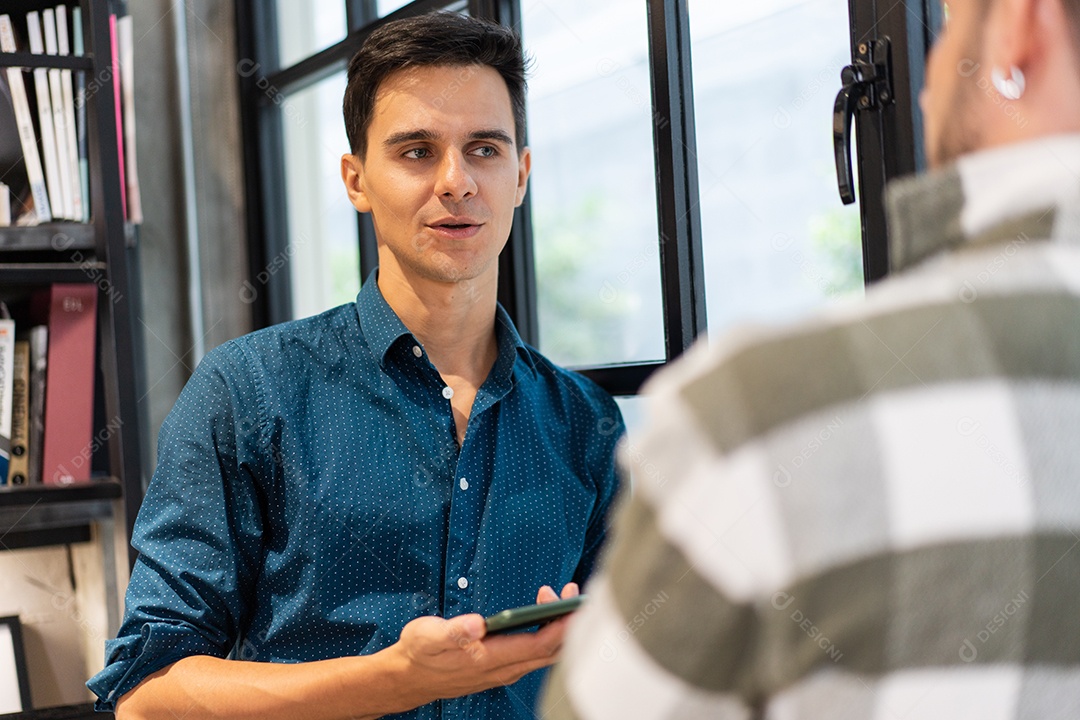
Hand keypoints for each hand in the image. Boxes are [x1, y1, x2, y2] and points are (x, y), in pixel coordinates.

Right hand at [387, 582, 579, 706]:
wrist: (408, 678)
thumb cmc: (419, 654)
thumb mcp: (427, 637)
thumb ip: (453, 632)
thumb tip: (476, 624)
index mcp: (490, 659)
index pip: (539, 645)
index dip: (560, 624)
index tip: (569, 601)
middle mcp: (503, 669)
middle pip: (551, 650)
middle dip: (567, 621)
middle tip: (569, 591)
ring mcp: (505, 670)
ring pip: (546, 653)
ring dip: (558, 626)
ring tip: (557, 595)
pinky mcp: (503, 667)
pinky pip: (536, 653)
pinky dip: (547, 632)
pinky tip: (543, 613)